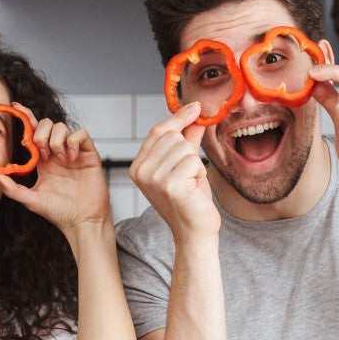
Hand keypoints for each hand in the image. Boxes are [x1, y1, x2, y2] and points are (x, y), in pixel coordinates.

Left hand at [0, 104, 110, 234]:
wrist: (82, 221)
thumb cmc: (59, 212)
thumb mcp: (30, 200)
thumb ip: (12, 188)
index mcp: (43, 161)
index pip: (33, 131)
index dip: (26, 117)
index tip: (15, 107)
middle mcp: (57, 153)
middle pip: (47, 124)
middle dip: (40, 134)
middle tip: (42, 155)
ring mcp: (73, 152)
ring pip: (62, 127)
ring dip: (56, 140)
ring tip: (59, 160)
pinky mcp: (88, 154)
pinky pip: (81, 134)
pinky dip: (73, 142)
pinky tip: (71, 157)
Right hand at [129, 102, 216, 242]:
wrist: (195, 232)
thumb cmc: (190, 202)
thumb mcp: (185, 166)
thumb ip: (187, 141)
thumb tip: (194, 117)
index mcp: (138, 167)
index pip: (157, 131)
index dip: (178, 118)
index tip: (196, 107)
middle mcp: (141, 172)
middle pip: (173, 137)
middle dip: (188, 152)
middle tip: (189, 175)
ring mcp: (153, 178)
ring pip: (184, 148)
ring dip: (195, 164)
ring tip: (191, 183)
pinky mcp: (170, 185)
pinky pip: (193, 161)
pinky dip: (200, 173)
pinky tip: (194, 189)